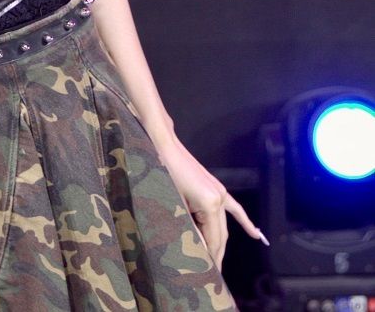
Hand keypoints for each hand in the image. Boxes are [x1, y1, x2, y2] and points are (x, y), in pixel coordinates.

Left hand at [156, 134, 267, 270]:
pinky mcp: (217, 188)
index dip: (212, 257)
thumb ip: (188, 226)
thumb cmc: (165, 172)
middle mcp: (219, 198)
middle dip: (217, 254)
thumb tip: (197, 246)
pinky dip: (244, 222)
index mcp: (210, 204)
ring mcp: (221, 192)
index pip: (214, 239)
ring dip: (222, 243)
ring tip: (219, 262)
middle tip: (212, 274)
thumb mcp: (175, 203)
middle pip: (221, 234)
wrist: (165, 146)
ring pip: (225, 225)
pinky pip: (234, 208)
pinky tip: (255, 234)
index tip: (209, 274)